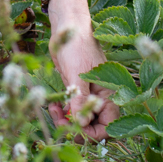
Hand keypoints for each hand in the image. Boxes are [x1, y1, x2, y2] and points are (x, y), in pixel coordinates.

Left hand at [48, 23, 119, 141]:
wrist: (67, 28)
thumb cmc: (78, 46)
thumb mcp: (78, 74)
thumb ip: (81, 100)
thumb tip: (81, 123)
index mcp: (108, 96)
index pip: (107, 127)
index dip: (92, 133)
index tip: (75, 128)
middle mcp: (99, 99)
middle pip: (92, 127)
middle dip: (76, 128)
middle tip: (60, 121)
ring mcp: (86, 96)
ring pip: (79, 120)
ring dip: (66, 121)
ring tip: (54, 111)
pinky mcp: (74, 91)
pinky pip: (70, 110)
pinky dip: (62, 113)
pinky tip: (54, 106)